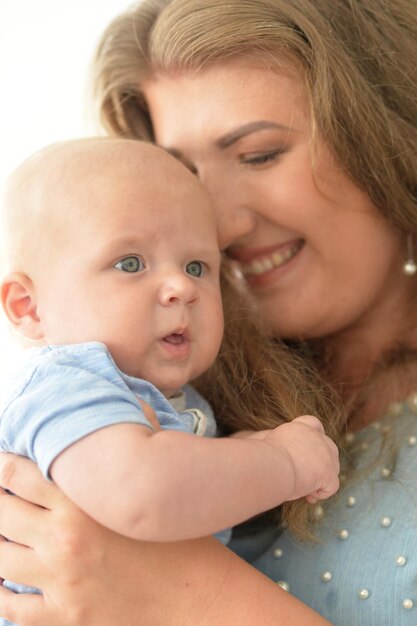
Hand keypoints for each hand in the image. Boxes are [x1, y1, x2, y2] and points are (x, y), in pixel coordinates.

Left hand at [0, 453, 331, 625]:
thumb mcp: (159, 480)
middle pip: (0, 512)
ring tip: (5, 530)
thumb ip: (139, 434)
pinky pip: (12, 606)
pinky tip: (7, 578)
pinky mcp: (64, 616)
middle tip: (2, 494)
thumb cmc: (180, 536)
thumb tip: (131, 397)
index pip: (17, 473)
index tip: (4, 461)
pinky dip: (3, 591)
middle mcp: (64, 541)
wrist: (197, 596)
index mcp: (82, 503)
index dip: (4, 463)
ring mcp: (61, 582)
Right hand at [261, 416, 339, 502]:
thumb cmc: (261, 457)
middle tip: (303, 477)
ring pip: (333, 468)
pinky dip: (320, 494)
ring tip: (302, 488)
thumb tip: (268, 449)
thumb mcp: (267, 441)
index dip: (315, 439)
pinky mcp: (328, 472)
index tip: (306, 455)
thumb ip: (277, 442)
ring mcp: (325, 453)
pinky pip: (331, 486)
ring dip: (320, 479)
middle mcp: (315, 436)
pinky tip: (307, 496)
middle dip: (321, 464)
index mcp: (299, 427)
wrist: (267, 465)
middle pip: (329, 448)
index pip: (314, 425)